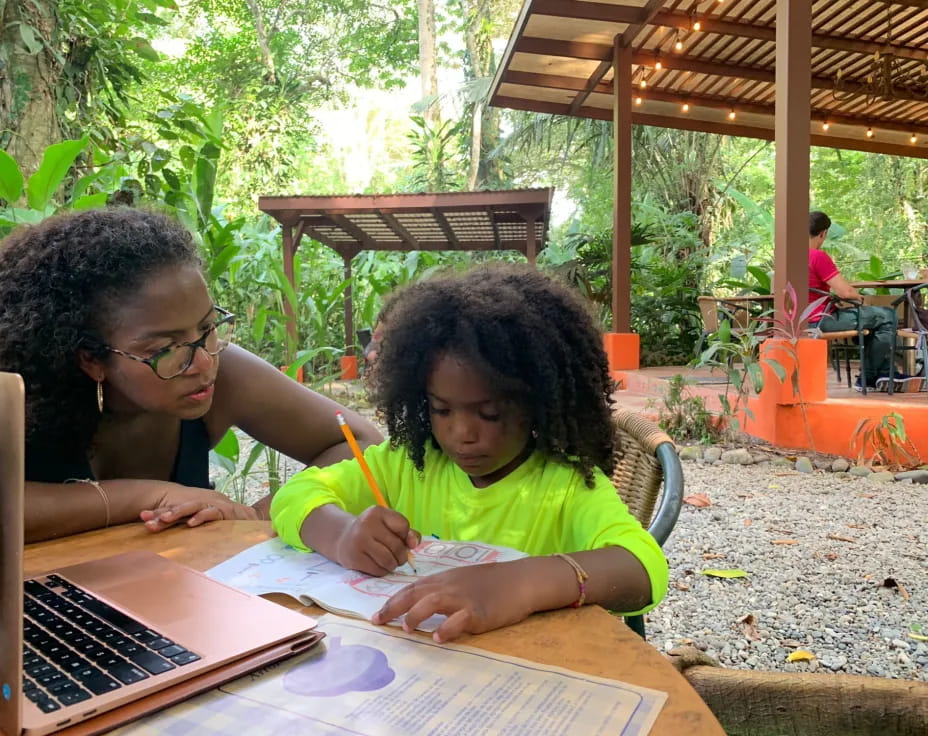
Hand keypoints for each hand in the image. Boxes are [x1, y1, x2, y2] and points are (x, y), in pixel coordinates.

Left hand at [140, 485, 258, 531]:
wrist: (251, 518)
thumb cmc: (224, 524)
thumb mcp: (203, 527)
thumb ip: (187, 529)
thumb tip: (167, 538)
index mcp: (194, 508)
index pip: (173, 509)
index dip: (158, 513)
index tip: (143, 518)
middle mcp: (201, 504)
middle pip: (179, 507)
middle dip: (162, 513)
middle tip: (146, 518)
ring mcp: (213, 506)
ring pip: (192, 507)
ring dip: (178, 512)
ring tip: (165, 518)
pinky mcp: (225, 511)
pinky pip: (211, 513)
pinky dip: (201, 517)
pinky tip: (192, 523)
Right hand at [335, 506, 419, 575]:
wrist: (344, 539)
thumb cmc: (373, 532)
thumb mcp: (388, 525)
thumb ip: (407, 532)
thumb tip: (413, 543)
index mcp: (377, 512)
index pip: (403, 526)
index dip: (405, 535)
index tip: (399, 537)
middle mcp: (366, 524)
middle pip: (397, 546)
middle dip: (402, 555)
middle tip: (399, 556)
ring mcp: (359, 541)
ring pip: (388, 560)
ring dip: (394, 565)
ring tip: (390, 562)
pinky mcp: (354, 558)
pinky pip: (378, 570)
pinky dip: (383, 571)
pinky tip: (379, 565)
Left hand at [371, 562, 534, 642]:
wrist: (520, 579)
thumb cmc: (493, 581)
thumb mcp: (462, 580)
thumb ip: (442, 589)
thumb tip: (421, 603)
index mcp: (444, 580)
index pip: (411, 588)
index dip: (392, 601)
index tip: (376, 614)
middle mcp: (449, 587)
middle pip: (415, 594)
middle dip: (393, 608)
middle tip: (377, 622)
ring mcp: (463, 598)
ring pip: (432, 602)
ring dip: (416, 616)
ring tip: (406, 630)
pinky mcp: (479, 611)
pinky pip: (459, 620)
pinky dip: (447, 628)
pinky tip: (439, 638)